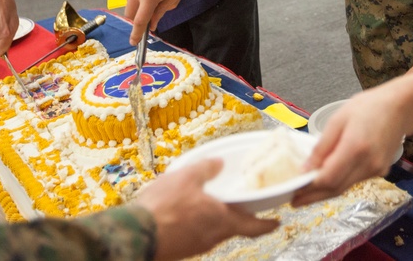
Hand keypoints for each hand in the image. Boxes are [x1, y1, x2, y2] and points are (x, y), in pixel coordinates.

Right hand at [134, 158, 277, 260]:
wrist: (136, 235)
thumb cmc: (164, 207)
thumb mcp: (188, 177)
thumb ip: (206, 169)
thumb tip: (218, 163)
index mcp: (222, 221)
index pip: (254, 226)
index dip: (268, 224)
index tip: (277, 221)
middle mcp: (213, 238)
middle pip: (233, 228)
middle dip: (238, 216)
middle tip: (240, 204)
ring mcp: (196, 246)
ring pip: (213, 231)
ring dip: (215, 219)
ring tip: (208, 204)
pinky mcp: (180, 249)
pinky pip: (195, 235)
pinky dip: (197, 224)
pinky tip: (184, 213)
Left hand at [291, 86, 405, 206]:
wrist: (401, 107)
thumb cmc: (368, 107)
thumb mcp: (338, 119)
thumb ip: (322, 146)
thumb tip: (305, 170)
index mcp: (355, 147)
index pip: (329, 178)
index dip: (309, 188)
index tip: (292, 191)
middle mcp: (368, 164)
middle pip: (336, 188)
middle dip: (313, 197)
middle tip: (294, 201)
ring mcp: (376, 170)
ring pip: (345, 187)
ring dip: (324, 192)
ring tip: (305, 192)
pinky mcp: (380, 171)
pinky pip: (354, 181)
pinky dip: (338, 183)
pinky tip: (326, 180)